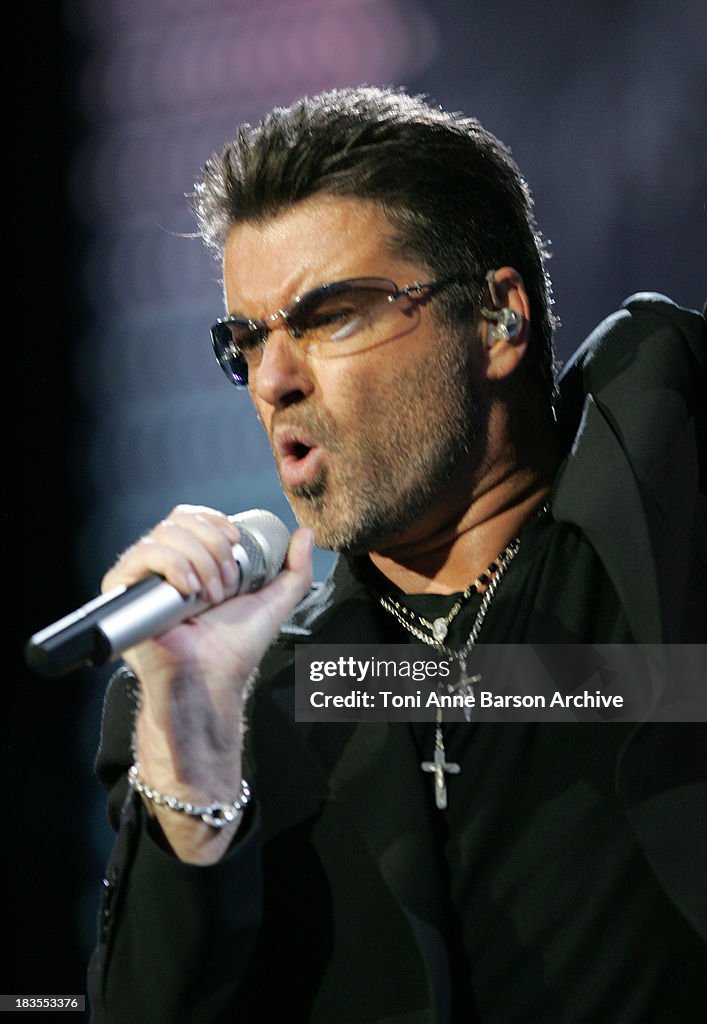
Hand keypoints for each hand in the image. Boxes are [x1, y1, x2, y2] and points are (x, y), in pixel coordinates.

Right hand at [102, 504, 312, 860]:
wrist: (210, 681)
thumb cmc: (235, 650)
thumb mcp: (275, 602)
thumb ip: (296, 569)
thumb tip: (306, 534)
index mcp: (192, 562)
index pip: (192, 517)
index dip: (215, 521)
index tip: (236, 544)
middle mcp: (163, 567)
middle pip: (179, 521)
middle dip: (212, 545)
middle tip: (226, 584)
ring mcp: (142, 579)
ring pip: (162, 535)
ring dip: (198, 559)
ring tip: (209, 594)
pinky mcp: (122, 592)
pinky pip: (139, 556)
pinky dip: (171, 564)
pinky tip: (187, 589)